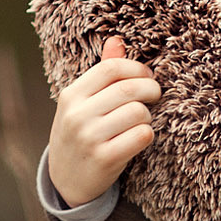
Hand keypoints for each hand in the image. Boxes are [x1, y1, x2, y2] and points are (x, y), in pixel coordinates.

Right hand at [47, 36, 161, 205]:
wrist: (66, 181)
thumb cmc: (81, 133)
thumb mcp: (82, 103)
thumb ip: (101, 73)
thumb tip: (117, 40)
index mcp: (71, 95)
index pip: (111, 68)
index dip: (137, 68)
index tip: (147, 77)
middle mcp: (77, 115)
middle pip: (129, 88)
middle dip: (151, 89)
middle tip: (155, 96)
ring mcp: (89, 137)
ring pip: (138, 112)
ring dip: (148, 115)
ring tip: (142, 120)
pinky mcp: (104, 159)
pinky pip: (141, 135)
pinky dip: (147, 134)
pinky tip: (140, 137)